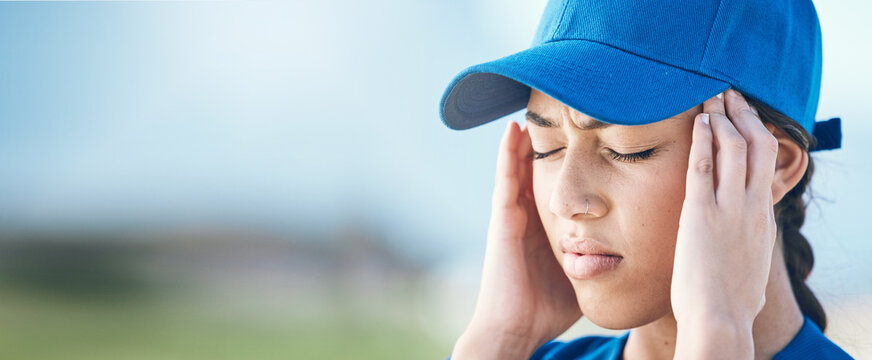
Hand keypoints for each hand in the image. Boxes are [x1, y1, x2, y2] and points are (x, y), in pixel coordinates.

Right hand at [453, 121, 580, 358]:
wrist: (518, 326)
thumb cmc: (549, 306)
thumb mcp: (585, 272)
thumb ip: (603, 256)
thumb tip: (634, 248)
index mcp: (547, 223)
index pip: (560, 179)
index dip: (571, 154)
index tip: (588, 129)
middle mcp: (530, 213)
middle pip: (541, 165)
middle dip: (551, 137)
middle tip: (563, 103)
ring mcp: (514, 214)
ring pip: (521, 165)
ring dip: (528, 136)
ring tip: (536, 102)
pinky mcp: (503, 218)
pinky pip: (506, 179)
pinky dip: (508, 154)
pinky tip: (513, 129)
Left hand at [671, 90, 778, 356]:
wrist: (721, 318)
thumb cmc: (731, 301)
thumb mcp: (752, 266)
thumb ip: (751, 246)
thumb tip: (752, 246)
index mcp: (763, 217)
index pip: (765, 165)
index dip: (756, 135)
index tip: (744, 117)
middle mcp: (751, 206)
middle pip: (757, 146)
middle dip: (743, 115)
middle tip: (729, 95)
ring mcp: (729, 208)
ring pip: (733, 148)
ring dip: (721, 118)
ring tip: (710, 97)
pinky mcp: (702, 213)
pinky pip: (703, 166)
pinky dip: (702, 140)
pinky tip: (697, 122)